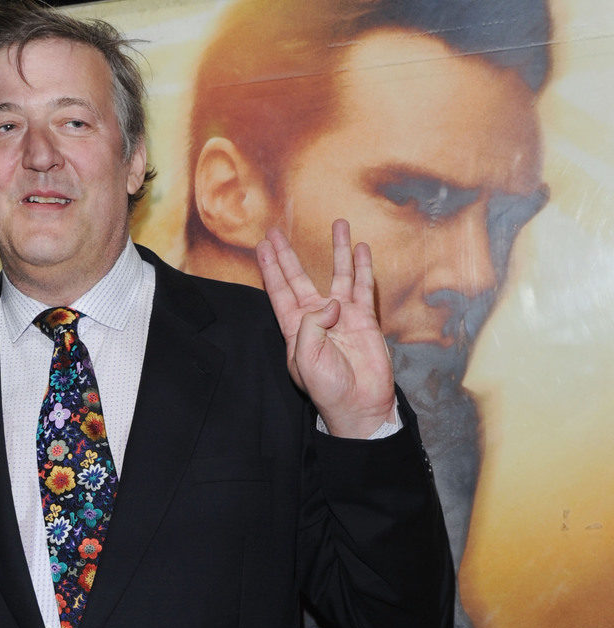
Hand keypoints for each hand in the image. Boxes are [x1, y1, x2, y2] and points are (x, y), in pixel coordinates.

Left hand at [256, 219, 395, 438]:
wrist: (360, 404)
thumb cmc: (328, 388)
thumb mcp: (306, 359)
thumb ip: (312, 326)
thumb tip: (333, 301)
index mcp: (295, 328)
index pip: (279, 290)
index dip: (271, 268)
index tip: (263, 245)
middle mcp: (316, 317)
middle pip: (300, 277)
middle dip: (288, 254)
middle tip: (277, 230)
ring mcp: (342, 315)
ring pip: (337, 274)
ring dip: (337, 249)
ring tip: (338, 223)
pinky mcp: (364, 318)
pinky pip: (363, 287)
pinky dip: (363, 267)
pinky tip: (361, 248)